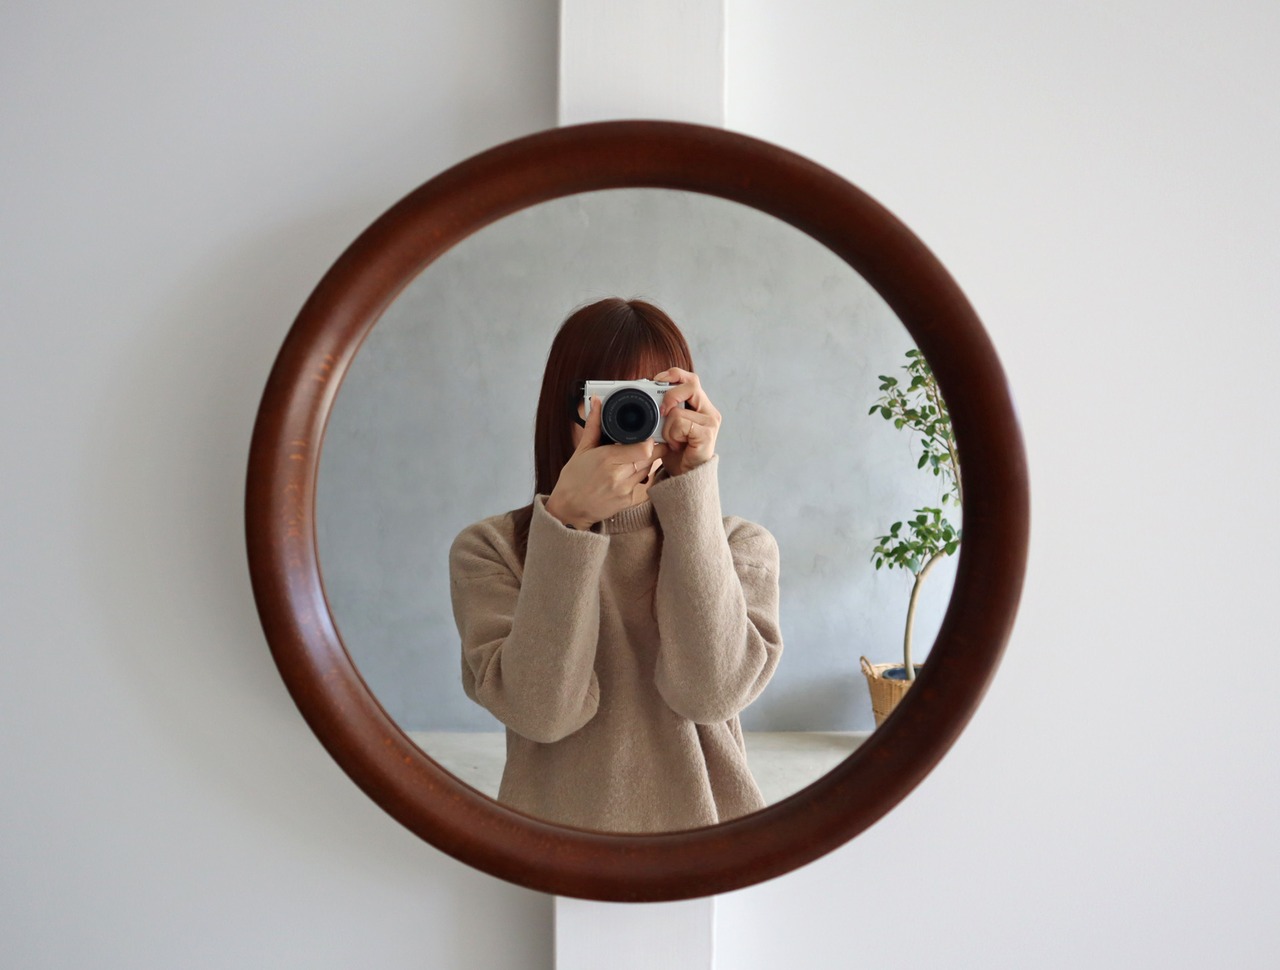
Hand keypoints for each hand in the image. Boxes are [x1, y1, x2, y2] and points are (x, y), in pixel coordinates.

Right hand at [546, 397, 669, 528]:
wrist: (568, 509)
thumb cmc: (573, 479)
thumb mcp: (582, 450)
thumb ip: (594, 425)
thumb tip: (597, 402)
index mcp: (608, 459)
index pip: (645, 448)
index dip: (650, 440)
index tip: (647, 436)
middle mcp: (619, 475)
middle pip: (651, 458)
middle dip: (651, 450)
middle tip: (643, 445)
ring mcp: (625, 490)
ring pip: (648, 470)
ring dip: (645, 463)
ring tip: (630, 460)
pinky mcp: (628, 501)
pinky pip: (642, 484)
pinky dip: (639, 477)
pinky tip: (625, 475)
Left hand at [654, 368, 720, 475]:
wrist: (684, 477)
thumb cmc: (675, 452)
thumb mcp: (666, 425)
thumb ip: (664, 408)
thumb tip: (646, 390)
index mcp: (700, 405)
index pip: (690, 378)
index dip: (674, 375)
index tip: (656, 381)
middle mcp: (709, 411)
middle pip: (691, 384)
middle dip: (670, 395)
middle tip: (661, 412)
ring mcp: (711, 422)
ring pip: (679, 409)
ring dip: (667, 425)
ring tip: (671, 439)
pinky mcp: (707, 434)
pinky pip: (680, 423)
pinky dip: (672, 435)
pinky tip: (676, 445)